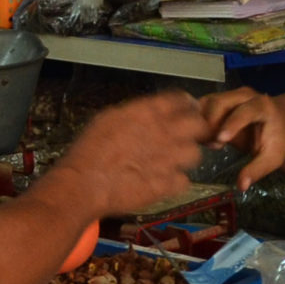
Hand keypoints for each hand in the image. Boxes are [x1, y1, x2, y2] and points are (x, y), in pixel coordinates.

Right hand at [49, 90, 207, 216]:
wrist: (85, 183)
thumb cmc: (89, 149)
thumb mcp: (109, 118)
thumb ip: (136, 114)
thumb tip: (148, 114)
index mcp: (149, 112)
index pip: (182, 99)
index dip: (187, 104)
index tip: (187, 109)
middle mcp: (164, 132)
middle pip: (199, 125)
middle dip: (196, 129)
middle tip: (187, 135)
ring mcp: (169, 159)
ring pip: (195, 154)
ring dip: (186, 156)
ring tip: (173, 160)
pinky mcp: (168, 184)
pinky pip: (184, 181)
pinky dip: (175, 181)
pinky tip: (164, 181)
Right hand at [198, 86, 284, 188]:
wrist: (280, 124)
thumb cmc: (277, 141)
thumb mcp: (273, 158)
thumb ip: (257, 170)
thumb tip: (242, 186)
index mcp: (262, 105)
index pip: (246, 111)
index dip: (233, 123)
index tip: (220, 139)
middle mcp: (244, 95)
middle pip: (220, 103)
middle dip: (211, 123)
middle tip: (210, 145)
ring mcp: (230, 96)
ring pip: (207, 102)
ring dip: (201, 122)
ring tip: (206, 143)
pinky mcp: (219, 100)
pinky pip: (202, 106)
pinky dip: (196, 119)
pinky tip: (200, 137)